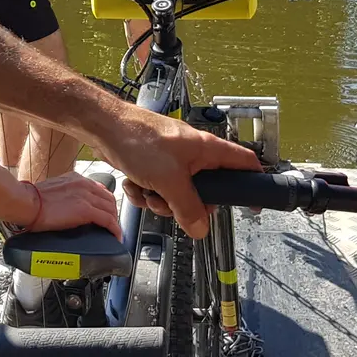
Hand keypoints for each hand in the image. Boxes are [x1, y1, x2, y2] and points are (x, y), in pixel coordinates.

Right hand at [22, 173, 121, 236]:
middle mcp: (84, 185)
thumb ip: (64, 193)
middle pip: (109, 199)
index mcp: (76, 179)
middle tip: (111, 225)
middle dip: (113, 212)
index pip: (100, 189)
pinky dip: (114, 230)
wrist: (26, 202)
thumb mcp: (53, 189)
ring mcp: (86, 197)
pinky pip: (108, 221)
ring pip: (111, 209)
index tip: (105, 212)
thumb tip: (65, 205)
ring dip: (114, 222)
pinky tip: (115, 237)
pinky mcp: (85, 211)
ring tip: (113, 233)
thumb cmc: (31, 199)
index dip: (105, 203)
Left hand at [94, 107, 260, 238]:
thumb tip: (201, 229)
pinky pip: (156, 190)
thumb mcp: (169, 181)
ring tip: (147, 190)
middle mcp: (193, 154)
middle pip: (205, 191)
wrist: (104, 127)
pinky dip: (144, 191)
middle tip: (172, 202)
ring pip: (177, 195)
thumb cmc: (138, 138)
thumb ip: (188, 208)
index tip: (253, 203)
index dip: (253, 182)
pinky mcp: (152, 166)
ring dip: (159, 200)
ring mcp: (172, 161)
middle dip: (185, 204)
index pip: (244, 163)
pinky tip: (134, 183)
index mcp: (207, 150)